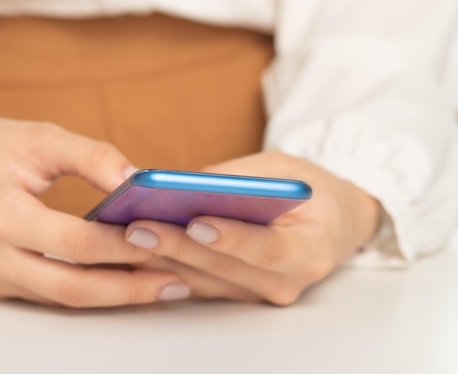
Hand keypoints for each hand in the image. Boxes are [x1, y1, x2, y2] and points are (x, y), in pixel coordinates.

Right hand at [0, 116, 189, 306]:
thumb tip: (138, 181)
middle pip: (74, 287)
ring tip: (160, 284)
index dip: (126, 244)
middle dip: (130, 289)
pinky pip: (49, 294)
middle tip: (178, 282)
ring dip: (114, 295)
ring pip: (64, 298)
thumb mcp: (37, 136)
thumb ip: (90, 156)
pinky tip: (119, 278)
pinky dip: (87, 289)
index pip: (77, 243)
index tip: (168, 238)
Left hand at [125, 151, 380, 304]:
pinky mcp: (240, 293)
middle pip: (224, 268)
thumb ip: (238, 179)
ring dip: (164, 258)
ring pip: (204, 279)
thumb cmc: (310, 190)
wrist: (333, 222)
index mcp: (311, 250)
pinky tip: (139, 247)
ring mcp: (261, 293)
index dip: (230, 238)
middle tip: (137, 226)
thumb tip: (180, 186)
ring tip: (128, 234)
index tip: (195, 221)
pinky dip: (170, 265)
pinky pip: (200, 282)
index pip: (267, 249)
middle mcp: (287, 282)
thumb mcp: (282, 169)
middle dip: (178, 246)